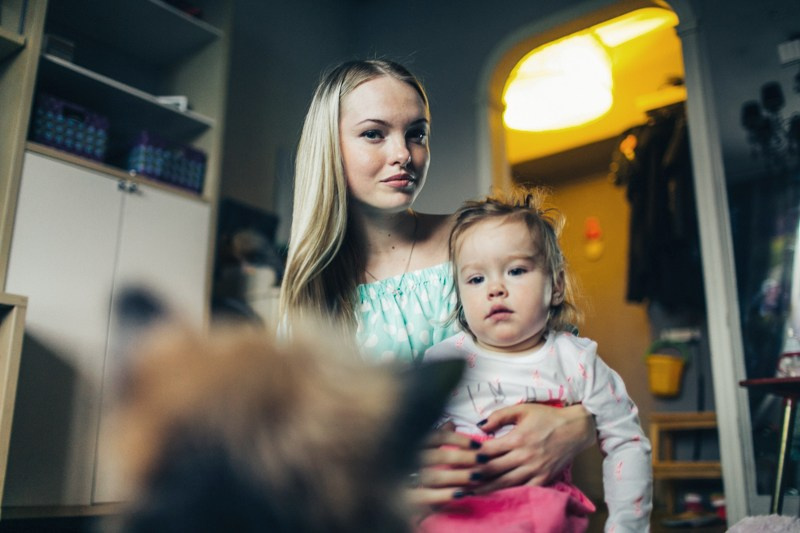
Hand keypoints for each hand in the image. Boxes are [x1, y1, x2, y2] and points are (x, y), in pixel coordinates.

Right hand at [406, 422, 483, 507]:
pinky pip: (424, 497)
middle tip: (483, 461)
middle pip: (438, 456)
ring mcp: (400, 478)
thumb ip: (434, 435)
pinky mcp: (400, 498)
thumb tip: (452, 422)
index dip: (459, 439)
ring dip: (457, 477)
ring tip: (477, 478)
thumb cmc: (400, 462)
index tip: (478, 445)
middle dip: (463, 458)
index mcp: (408, 441)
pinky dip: (444, 496)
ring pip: (433, 477)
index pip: (437, 436)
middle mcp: (402, 456)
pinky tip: (461, 495)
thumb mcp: (415, 444)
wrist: (377, 492)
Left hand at [470, 403, 594, 493]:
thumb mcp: (522, 409)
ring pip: (506, 483)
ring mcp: (535, 470)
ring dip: (487, 487)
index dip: (472, 455)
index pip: (488, 450)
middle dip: (475, 474)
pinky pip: (524, 489)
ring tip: (471, 490)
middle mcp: (525, 456)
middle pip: (493, 469)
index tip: (460, 457)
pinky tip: (497, 495)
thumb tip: (479, 426)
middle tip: (459, 476)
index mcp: (518, 438)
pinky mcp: (544, 478)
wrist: (576, 429)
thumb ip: (499, 416)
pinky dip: (510, 493)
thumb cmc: (547, 417)